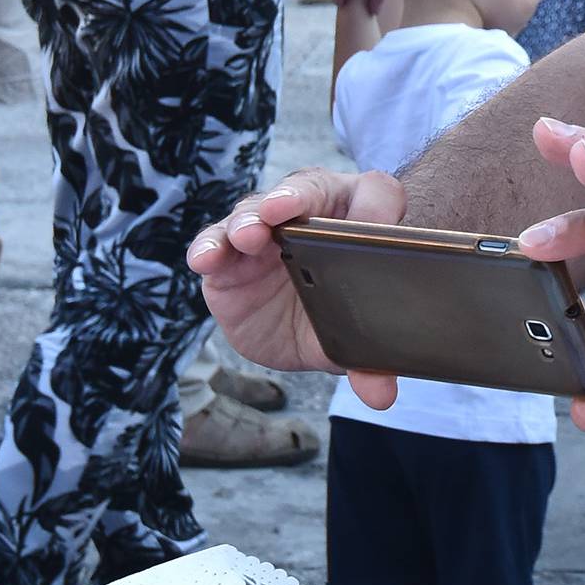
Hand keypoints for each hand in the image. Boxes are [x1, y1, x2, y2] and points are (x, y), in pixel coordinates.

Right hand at [187, 164, 405, 406]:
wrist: (300, 333)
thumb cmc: (339, 317)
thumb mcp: (356, 340)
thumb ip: (369, 361)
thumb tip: (379, 394)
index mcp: (359, 221)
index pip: (375, 196)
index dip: (372, 207)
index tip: (365, 225)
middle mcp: (311, 214)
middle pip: (306, 189)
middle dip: (294, 199)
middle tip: (281, 213)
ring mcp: (266, 232)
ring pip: (255, 211)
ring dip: (250, 221)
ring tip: (247, 236)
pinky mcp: (229, 257)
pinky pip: (215, 243)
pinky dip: (209, 247)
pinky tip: (205, 259)